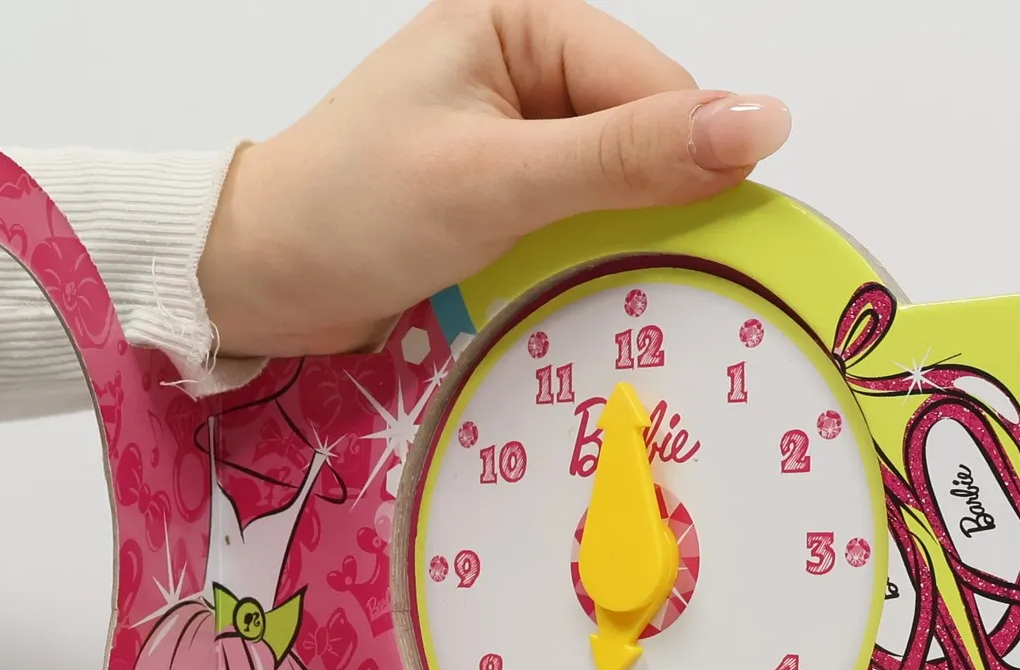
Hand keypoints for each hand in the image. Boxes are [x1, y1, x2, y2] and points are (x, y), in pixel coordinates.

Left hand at [198, 0, 789, 358]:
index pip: (654, 87)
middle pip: (639, 136)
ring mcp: (504, 131)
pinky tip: (562, 293)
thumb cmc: (354, 214)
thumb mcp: (501, 180)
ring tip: (594, 291)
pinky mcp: (489, 191)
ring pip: (609, 186)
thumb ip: (629, 155)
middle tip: (639, 282)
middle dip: (645, 207)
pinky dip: (574, 259)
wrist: (255, 279)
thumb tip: (764, 121)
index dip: (686, 163)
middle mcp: (518, 63)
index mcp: (521, 20)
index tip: (703, 245)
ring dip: (610, 243)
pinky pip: (569, 219)